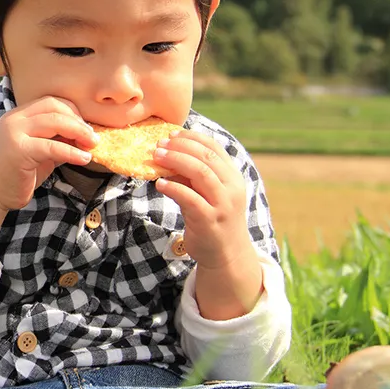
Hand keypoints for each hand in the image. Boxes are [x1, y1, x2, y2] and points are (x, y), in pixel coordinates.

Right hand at [0, 96, 97, 211]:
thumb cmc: (16, 175)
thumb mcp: (41, 152)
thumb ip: (58, 140)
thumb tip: (86, 136)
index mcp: (18, 116)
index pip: (51, 102)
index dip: (73, 112)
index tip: (86, 128)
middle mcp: (14, 120)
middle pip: (54, 107)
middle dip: (78, 121)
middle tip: (94, 138)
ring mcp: (14, 133)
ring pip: (55, 122)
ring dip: (79, 132)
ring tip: (93, 146)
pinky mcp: (19, 150)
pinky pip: (53, 147)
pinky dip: (72, 152)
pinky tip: (84, 159)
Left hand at [152, 130, 253, 269]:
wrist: (226, 254)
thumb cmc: (212, 218)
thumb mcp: (206, 193)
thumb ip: (192, 176)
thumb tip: (167, 156)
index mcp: (232, 176)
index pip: (214, 147)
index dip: (191, 137)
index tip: (171, 134)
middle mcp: (232, 187)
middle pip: (206, 157)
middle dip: (180, 147)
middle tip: (159, 145)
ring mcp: (223, 204)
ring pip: (201, 173)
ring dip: (176, 161)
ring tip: (156, 157)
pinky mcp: (210, 220)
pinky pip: (190, 198)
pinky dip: (173, 187)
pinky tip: (159, 184)